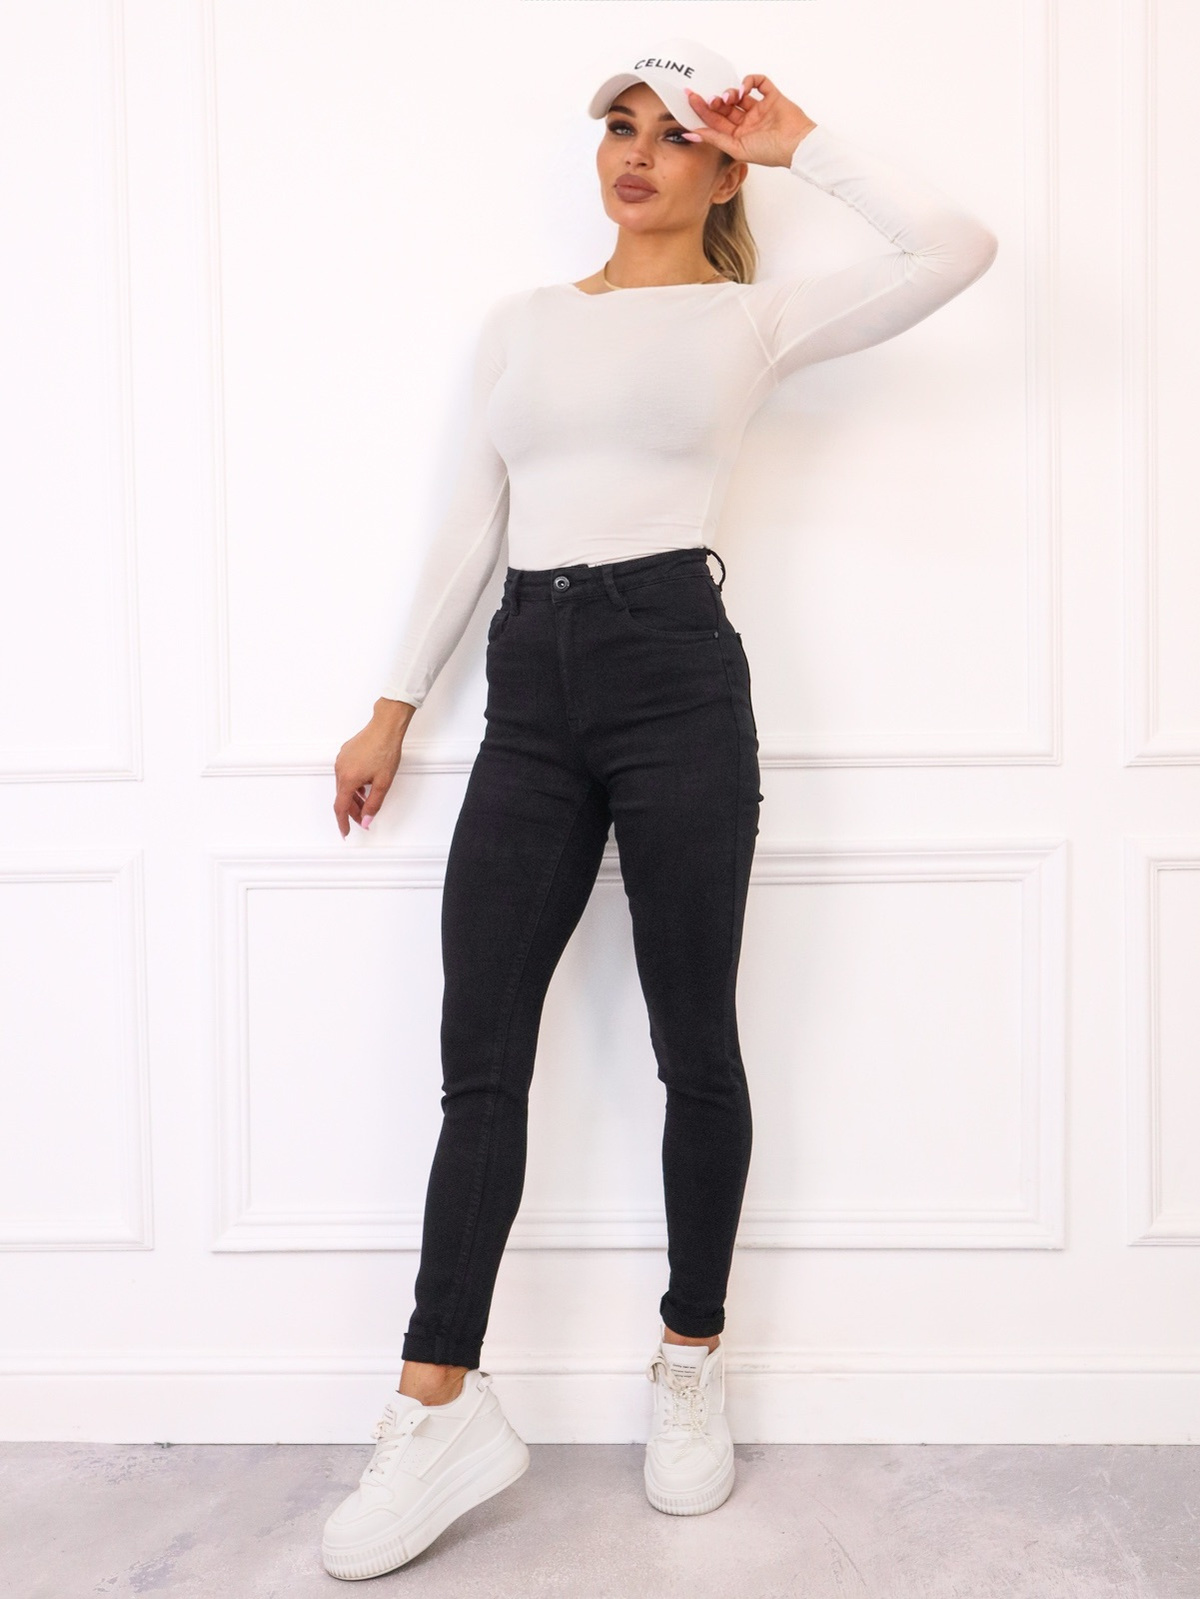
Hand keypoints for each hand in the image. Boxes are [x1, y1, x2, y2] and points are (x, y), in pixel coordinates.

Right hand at [333, 701, 413, 835]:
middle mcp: (340, 770)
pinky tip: (364, 785)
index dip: (343, 822)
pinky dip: (353, 784)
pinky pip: (345, 774)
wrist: (385, 727)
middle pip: (342, 797)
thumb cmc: (385, 750)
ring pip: (344, 786)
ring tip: (366, 803)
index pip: (341, 807)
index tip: (345, 832)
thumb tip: (366, 820)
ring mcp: (341, 760)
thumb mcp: (383, 783)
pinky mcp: (345, 754)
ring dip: (353, 797)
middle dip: (352, 810)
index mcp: (348, 779)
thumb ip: (373, 804)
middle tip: (363, 819)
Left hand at [682, 74, 816, 168]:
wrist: (797, 145)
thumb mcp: (736, 147)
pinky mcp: (772, 96)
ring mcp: (760, 108)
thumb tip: (690, 133)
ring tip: (731, 97)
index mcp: (738, 135)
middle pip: (725, 106)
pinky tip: (745, 87)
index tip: (690, 97)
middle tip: (712, 98)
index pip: (715, 120)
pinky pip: (759, 82)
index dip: (702, 109)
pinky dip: (749, 80)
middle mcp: (747, 122)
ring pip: (739, 93)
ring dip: (730, 92)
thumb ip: (714, 138)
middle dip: (716, 100)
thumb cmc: (770, 152)